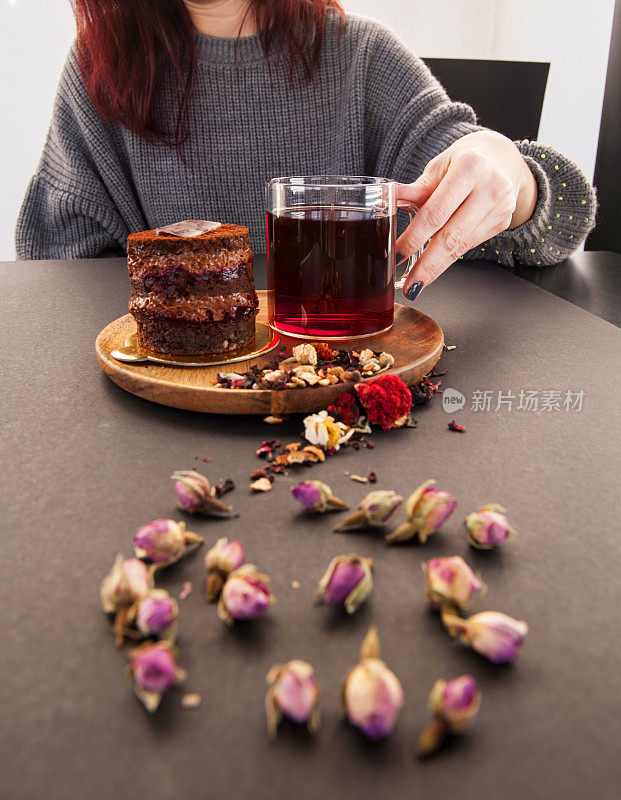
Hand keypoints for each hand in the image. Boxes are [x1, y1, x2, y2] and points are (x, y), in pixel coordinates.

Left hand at [397, 130, 537, 298]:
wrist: (502, 158)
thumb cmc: (464, 160)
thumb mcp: (440, 166)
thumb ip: (418, 188)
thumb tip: (390, 198)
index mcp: (470, 167)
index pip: (436, 212)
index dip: (415, 237)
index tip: (398, 254)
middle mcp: (490, 188)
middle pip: (452, 236)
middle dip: (428, 264)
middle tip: (410, 284)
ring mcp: (500, 208)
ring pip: (461, 246)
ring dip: (437, 268)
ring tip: (416, 282)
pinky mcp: (503, 223)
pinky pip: (469, 245)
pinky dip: (449, 257)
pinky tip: (435, 266)